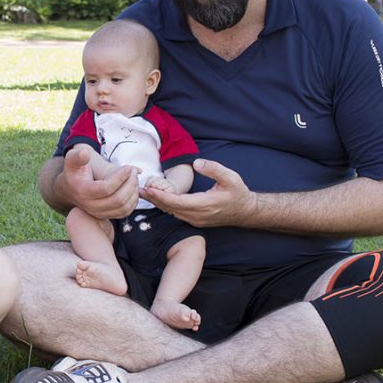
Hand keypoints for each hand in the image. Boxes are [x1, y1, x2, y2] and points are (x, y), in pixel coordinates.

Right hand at [59, 146, 138, 219]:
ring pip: (124, 208)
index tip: (128, 167)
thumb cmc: (74, 171)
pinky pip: (125, 212)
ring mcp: (99, 213)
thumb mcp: (72, 160)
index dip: (120, 177)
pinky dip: (133, 200)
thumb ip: (77, 156)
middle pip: (118, 200)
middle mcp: (90, 206)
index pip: (106, 188)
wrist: (70, 188)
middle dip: (130, 184)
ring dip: (133, 192)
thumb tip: (85, 153)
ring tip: (134, 178)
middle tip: (133, 171)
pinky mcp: (106, 216)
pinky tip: (132, 187)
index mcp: (83, 192)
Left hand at [139, 158, 253, 227]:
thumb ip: (214, 169)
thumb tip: (197, 163)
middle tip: (138, 190)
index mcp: (204, 205)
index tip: (149, 189)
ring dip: (158, 203)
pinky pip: (176, 214)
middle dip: (154, 199)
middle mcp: (197, 215)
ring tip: (144, 193)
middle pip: (170, 208)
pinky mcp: (195, 220)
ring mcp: (195, 220)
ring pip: (172, 212)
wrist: (245, 211)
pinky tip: (158, 198)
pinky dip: (166, 206)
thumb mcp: (230, 177)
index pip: (177, 202)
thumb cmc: (238, 193)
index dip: (161, 196)